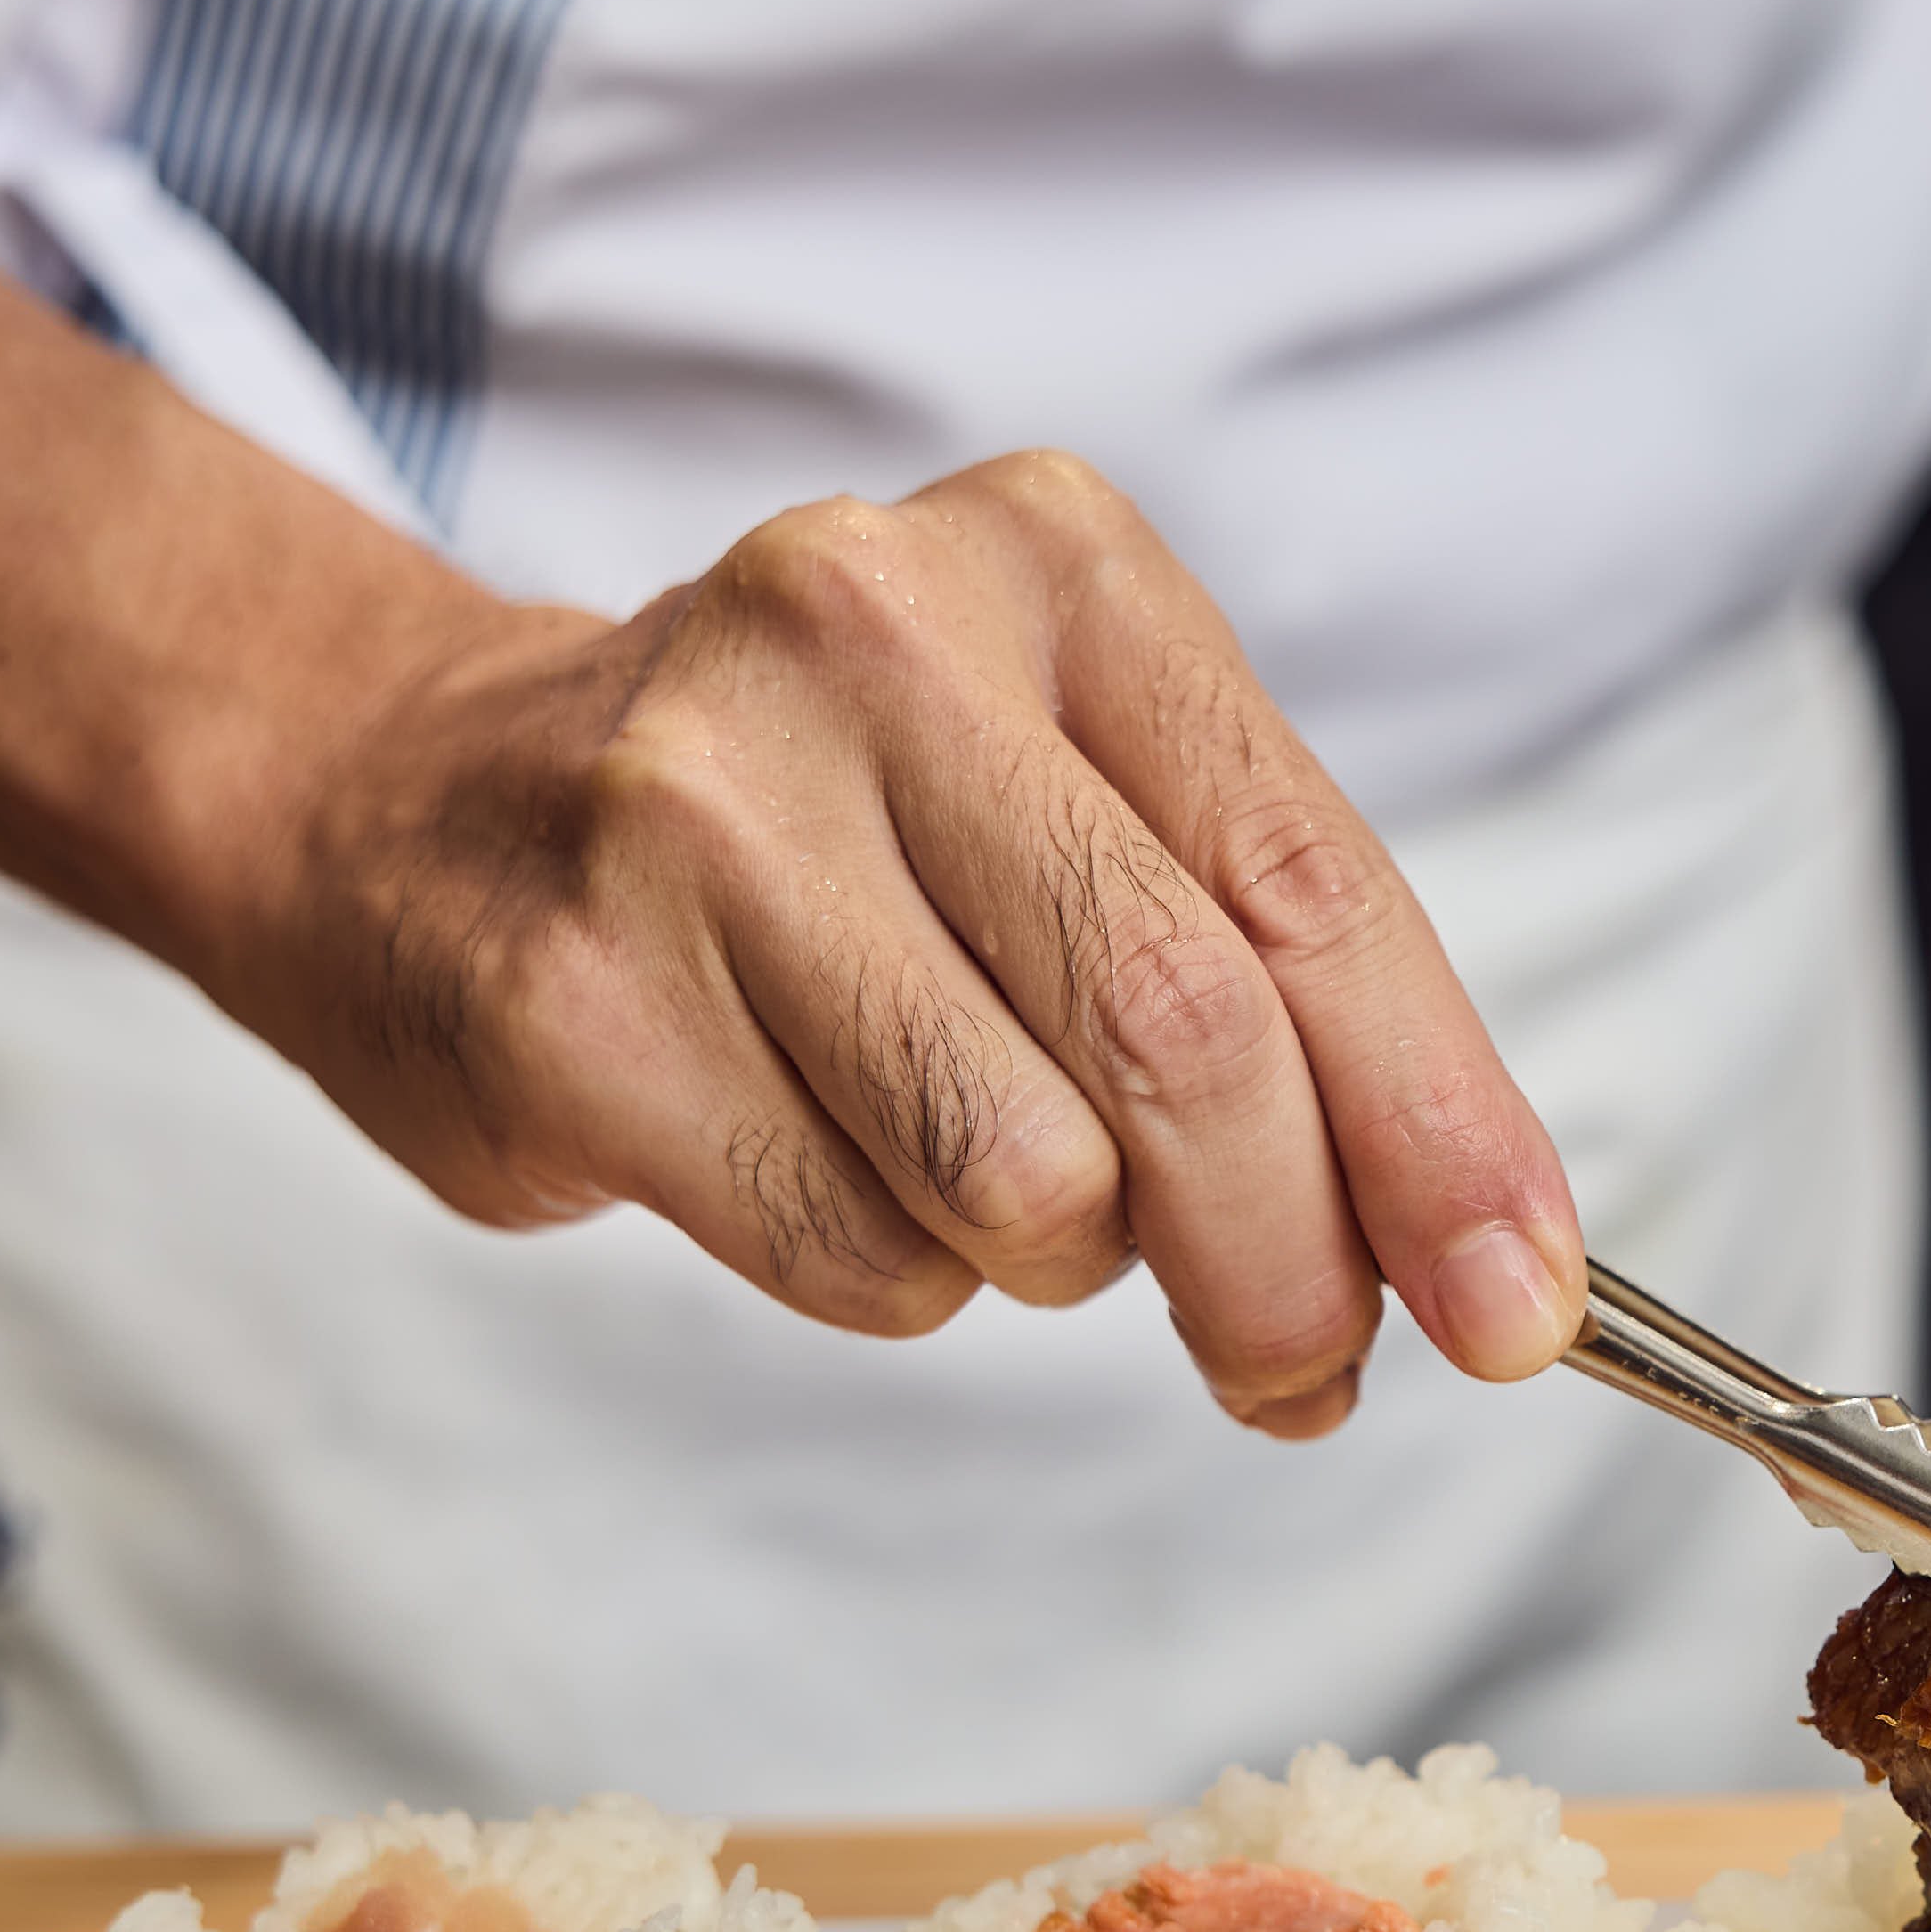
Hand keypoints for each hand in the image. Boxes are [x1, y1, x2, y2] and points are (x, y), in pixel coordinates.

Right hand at [222, 450, 1588, 1433]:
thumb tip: (1477, 1260)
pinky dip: (900, 1275)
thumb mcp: (1057, 797)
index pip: (1306, 884)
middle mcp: (869, 636)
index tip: (1522, 1304)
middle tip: (1303, 1369)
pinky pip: (860, 1254)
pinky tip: (811, 1156)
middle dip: (1289, 1259)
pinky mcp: (579, 999)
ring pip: (1027, 1173)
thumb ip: (1268, 983)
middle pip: (1185, 1035)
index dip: (1441, 1126)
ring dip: (1059, 1258)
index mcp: (1047, 562)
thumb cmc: (810, 833)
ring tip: (978, 1172)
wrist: (408, 805)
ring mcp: (699, 811)